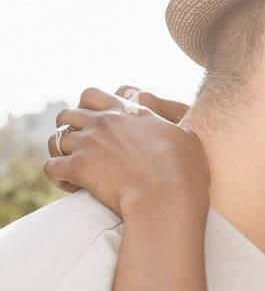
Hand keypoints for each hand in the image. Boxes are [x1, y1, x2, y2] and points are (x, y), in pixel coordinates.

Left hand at [44, 87, 208, 218]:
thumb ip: (170, 129)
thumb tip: (171, 132)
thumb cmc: (184, 170)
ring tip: (72, 169)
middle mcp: (104, 122)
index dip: (86, 108)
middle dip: (68, 129)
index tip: (94, 123)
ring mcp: (88, 143)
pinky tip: (70, 185)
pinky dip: (58, 176)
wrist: (167, 195)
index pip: (92, 95)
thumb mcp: (186, 139)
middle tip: (80, 148)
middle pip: (67, 115)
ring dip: (61, 153)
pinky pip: (51, 167)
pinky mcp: (78, 168)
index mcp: (127, 112)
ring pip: (56, 140)